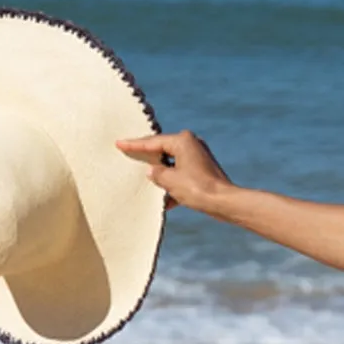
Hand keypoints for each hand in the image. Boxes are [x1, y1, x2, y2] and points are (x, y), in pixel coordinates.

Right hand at [115, 130, 232, 213]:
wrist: (223, 202)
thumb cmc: (197, 189)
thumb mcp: (170, 181)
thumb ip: (157, 173)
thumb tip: (152, 171)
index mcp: (182, 141)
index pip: (152, 142)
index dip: (134, 145)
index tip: (120, 143)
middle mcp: (192, 144)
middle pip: (163, 150)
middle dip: (148, 158)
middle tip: (129, 154)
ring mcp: (199, 157)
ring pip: (173, 164)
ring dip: (162, 175)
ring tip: (146, 181)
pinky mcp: (203, 170)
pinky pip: (183, 174)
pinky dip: (174, 185)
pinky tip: (166, 200)